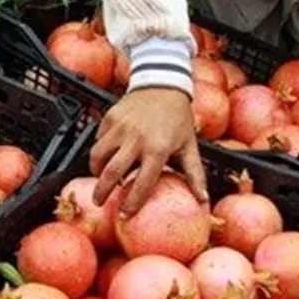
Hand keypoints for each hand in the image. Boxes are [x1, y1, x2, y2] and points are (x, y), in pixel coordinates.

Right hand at [89, 87, 208, 215]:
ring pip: (98, 154)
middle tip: (98, 202)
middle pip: (112, 171)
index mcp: (157, 149)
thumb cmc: (178, 116)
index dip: (132, 203)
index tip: (124, 216)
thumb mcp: (190, 144)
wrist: (162, 82)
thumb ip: (195, 174)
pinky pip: (99, 139)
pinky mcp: (110, 117)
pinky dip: (100, 150)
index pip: (142, 183)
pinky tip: (105, 156)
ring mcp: (120, 127)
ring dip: (96, 170)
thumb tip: (203, 201)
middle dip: (102, 191)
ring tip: (99, 179)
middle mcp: (136, 139)